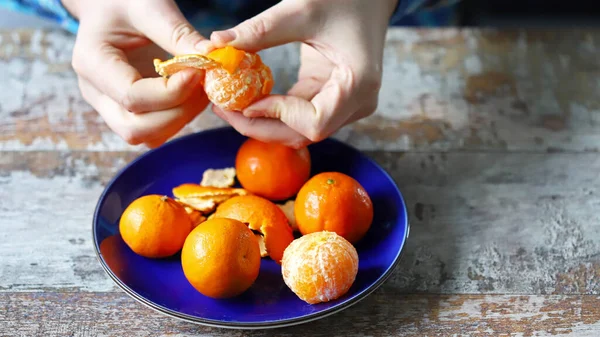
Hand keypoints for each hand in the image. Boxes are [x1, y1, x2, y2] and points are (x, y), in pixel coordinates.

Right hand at [63, 0, 211, 147]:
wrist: (109, 3)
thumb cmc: (125, 0)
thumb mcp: (150, 6)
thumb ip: (178, 33)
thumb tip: (212, 58)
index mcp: (91, 63)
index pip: (132, 97)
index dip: (172, 92)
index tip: (199, 71)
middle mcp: (96, 93)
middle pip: (135, 129)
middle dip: (177, 113)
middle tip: (203, 85)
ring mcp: (111, 106)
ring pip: (148, 135)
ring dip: (182, 118)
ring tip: (201, 87)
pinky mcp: (131, 110)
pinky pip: (157, 129)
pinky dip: (181, 117)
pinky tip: (194, 92)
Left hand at [210, 0, 397, 147]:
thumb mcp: (301, 10)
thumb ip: (261, 31)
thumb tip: (217, 44)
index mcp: (358, 84)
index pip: (315, 123)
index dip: (278, 117)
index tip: (246, 102)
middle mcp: (357, 102)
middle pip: (304, 134)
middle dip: (261, 126)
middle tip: (222, 110)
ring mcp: (346, 104)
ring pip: (300, 130)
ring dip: (264, 122)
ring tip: (228, 105)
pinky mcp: (333, 99)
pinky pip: (300, 116)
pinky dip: (273, 110)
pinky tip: (247, 98)